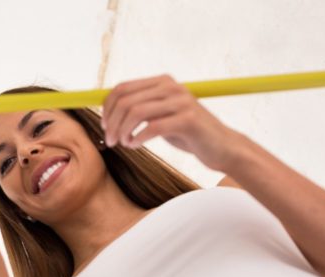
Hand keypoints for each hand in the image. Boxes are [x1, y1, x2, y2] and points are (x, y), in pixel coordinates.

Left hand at [101, 75, 242, 170]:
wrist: (220, 146)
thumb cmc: (187, 133)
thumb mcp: (161, 115)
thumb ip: (142, 108)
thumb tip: (108, 110)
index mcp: (162, 82)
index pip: (122, 88)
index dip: (107, 108)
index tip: (104, 126)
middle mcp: (171, 87)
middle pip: (126, 101)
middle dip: (111, 123)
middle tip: (109, 141)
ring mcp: (181, 102)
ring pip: (136, 113)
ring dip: (122, 131)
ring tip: (123, 144)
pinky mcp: (188, 120)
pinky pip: (152, 128)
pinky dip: (137, 138)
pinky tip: (135, 145)